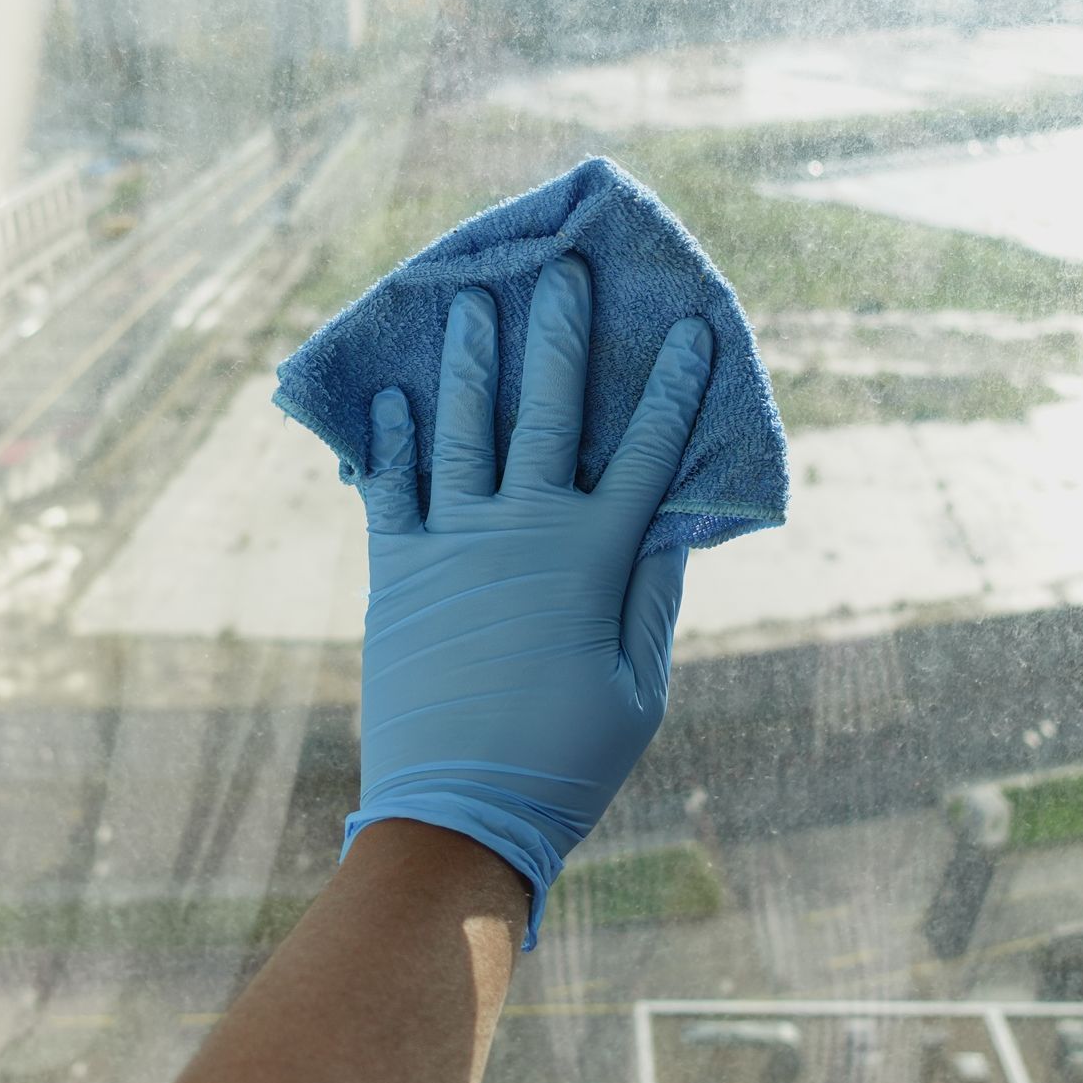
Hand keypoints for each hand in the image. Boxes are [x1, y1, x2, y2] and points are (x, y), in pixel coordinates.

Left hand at [346, 251, 712, 946]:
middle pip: (547, 411)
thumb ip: (651, 594)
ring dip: (468, 359)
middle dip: (561, 335)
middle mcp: (522, 531)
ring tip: (469, 299)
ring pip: (462, 427)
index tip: (692, 329)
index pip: (646, 453)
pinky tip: (396, 394)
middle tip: (564, 270)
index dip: (673, 388)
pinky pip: (391, 486)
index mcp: (592, 559)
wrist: (456, 812)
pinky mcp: (396, 570)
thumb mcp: (637, 686)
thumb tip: (672, 516)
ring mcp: (452, 543)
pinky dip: (393, 438)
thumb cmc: (564, 762)